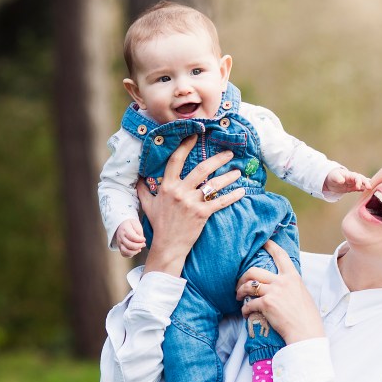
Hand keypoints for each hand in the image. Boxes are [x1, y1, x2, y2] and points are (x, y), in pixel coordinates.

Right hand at [115, 219, 145, 256]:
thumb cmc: (132, 224)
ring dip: (134, 252)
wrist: (123, 224)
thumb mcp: (137, 224)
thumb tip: (141, 242)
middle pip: (129, 245)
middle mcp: (120, 236)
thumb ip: (139, 233)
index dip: (140, 240)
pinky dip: (130, 254)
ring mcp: (119, 242)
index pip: (132, 237)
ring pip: (125, 251)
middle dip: (139, 246)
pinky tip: (135, 251)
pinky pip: (124, 254)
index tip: (144, 239)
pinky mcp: (120, 247)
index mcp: (125, 229)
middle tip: (143, 244)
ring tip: (139, 249)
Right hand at [138, 135, 244, 276]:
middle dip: (217, 159)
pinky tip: (241, 191)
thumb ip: (144, 190)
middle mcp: (180, 192)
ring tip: (237, 171)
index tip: (196, 136)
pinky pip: (220, 202)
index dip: (186, 146)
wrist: (167, 245)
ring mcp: (191, 203)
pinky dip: (232, 196)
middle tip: (229, 153)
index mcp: (167, 186)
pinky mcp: (202, 214)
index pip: (176, 160)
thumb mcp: (147, 205)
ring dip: (228, 177)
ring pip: (213, 184)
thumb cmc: (159, 224)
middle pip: (201, 169)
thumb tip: (139, 178)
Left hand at [235, 240, 324, 344]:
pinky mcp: (266, 304)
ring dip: (240, 291)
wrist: (306, 332)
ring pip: (248, 286)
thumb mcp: (303, 294)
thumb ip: (291, 286)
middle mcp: (282, 281)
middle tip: (240, 284)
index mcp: (293, 277)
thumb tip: (280, 284)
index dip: (270, 246)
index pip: (280, 255)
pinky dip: (244, 310)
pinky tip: (246, 314)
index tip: (263, 242)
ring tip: (238, 297)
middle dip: (243, 277)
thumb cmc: (307, 317)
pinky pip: (248, 304)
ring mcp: (274, 292)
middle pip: (254, 271)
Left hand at [323, 166, 370, 194]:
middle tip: (369, 188)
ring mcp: (353, 183)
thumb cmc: (332, 176)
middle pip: (362, 179)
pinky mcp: (352, 188)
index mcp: (350, 175)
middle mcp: (353, 179)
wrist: (330, 180)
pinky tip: (368, 193)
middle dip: (366, 183)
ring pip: (362, 184)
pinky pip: (359, 189)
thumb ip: (338, 178)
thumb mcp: (334, 176)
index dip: (359, 181)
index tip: (358, 187)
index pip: (357, 177)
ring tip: (372, 189)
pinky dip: (363, 190)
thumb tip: (342, 181)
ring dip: (367, 185)